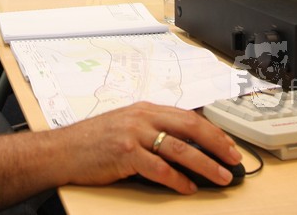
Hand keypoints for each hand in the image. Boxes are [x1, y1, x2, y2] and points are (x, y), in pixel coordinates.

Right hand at [55, 102, 241, 192]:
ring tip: (220, 177)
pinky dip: (176, 179)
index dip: (213, 132)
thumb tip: (185, 146)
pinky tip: (187, 187)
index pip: (188, 116)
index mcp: (145, 109)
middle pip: (190, 127)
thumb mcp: (126, 125)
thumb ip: (152, 129)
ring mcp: (133, 134)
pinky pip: (158, 168)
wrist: (62, 150)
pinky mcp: (124, 154)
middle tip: (234, 160)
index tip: (229, 145)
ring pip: (179, 149)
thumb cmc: (93, 141)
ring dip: (204, 165)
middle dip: (217, 145)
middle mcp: (141, 117)